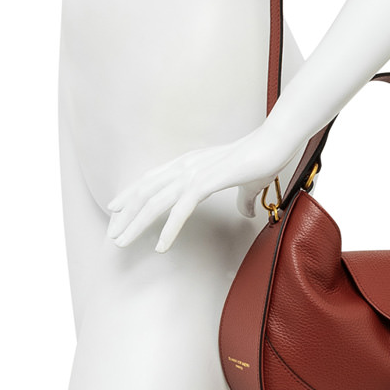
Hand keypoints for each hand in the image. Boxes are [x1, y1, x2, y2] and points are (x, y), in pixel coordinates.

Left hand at [104, 123, 299, 251]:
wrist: (276, 143)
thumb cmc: (263, 159)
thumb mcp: (246, 184)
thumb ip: (241, 198)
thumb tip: (245, 212)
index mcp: (189, 163)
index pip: (151, 180)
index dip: (131, 195)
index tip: (115, 210)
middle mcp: (185, 166)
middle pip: (146, 192)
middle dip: (125, 214)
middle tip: (112, 235)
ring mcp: (194, 173)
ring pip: (155, 202)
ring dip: (136, 223)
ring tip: (122, 243)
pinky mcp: (207, 182)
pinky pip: (181, 209)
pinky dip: (168, 229)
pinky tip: (160, 246)